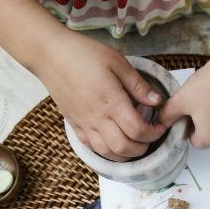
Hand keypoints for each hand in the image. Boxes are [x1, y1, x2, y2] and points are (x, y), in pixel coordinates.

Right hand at [36, 30, 166, 158]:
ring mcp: (84, 124)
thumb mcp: (117, 61)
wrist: (49, 54)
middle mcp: (98, 118)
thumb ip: (138, 85)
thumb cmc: (84, 53)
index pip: (137, 131)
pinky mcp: (75, 125)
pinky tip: (115, 141)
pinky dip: (108, 151)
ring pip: (108, 153)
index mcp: (111, 101)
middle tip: (149, 137)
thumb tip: (157, 101)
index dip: (153, 134)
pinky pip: (92, 148)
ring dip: (126, 154)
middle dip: (142, 148)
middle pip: (124, 148)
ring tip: (135, 143)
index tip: (160, 127)